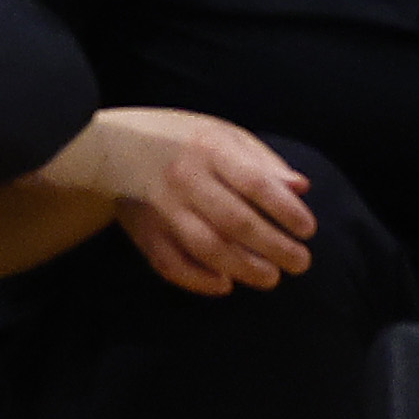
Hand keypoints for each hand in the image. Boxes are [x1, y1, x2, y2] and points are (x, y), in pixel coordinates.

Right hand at [83, 108, 316, 295]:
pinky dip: (198, 280)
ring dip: (244, 269)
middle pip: (236, 221)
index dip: (287, 211)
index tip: (308, 230)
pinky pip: (170, 263)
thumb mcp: (223, 134)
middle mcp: (183, 178)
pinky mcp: (142, 230)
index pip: (256, 184)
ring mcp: (160, 207)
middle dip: (275, 248)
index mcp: (208, 148)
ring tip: (271, 278)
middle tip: (300, 262)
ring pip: (207, 247)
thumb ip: (263, 161)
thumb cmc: (180, 139)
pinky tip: (224, 284)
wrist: (110, 146)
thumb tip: (301, 188)